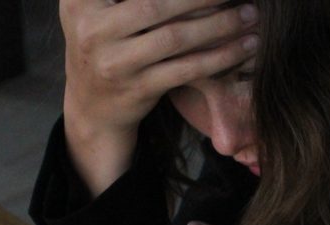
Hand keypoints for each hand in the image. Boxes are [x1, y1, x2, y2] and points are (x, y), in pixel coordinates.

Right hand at [60, 0, 258, 194]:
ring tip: (250, 15)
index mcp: (78, 1)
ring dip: (221, 25)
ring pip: (176, 38)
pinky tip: (244, 47)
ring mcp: (112, 64)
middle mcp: (91, 30)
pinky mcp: (136, 90)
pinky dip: (219, 57)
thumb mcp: (93, 9)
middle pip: (157, 4)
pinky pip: (185, 70)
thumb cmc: (106, 46)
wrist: (91, 109)